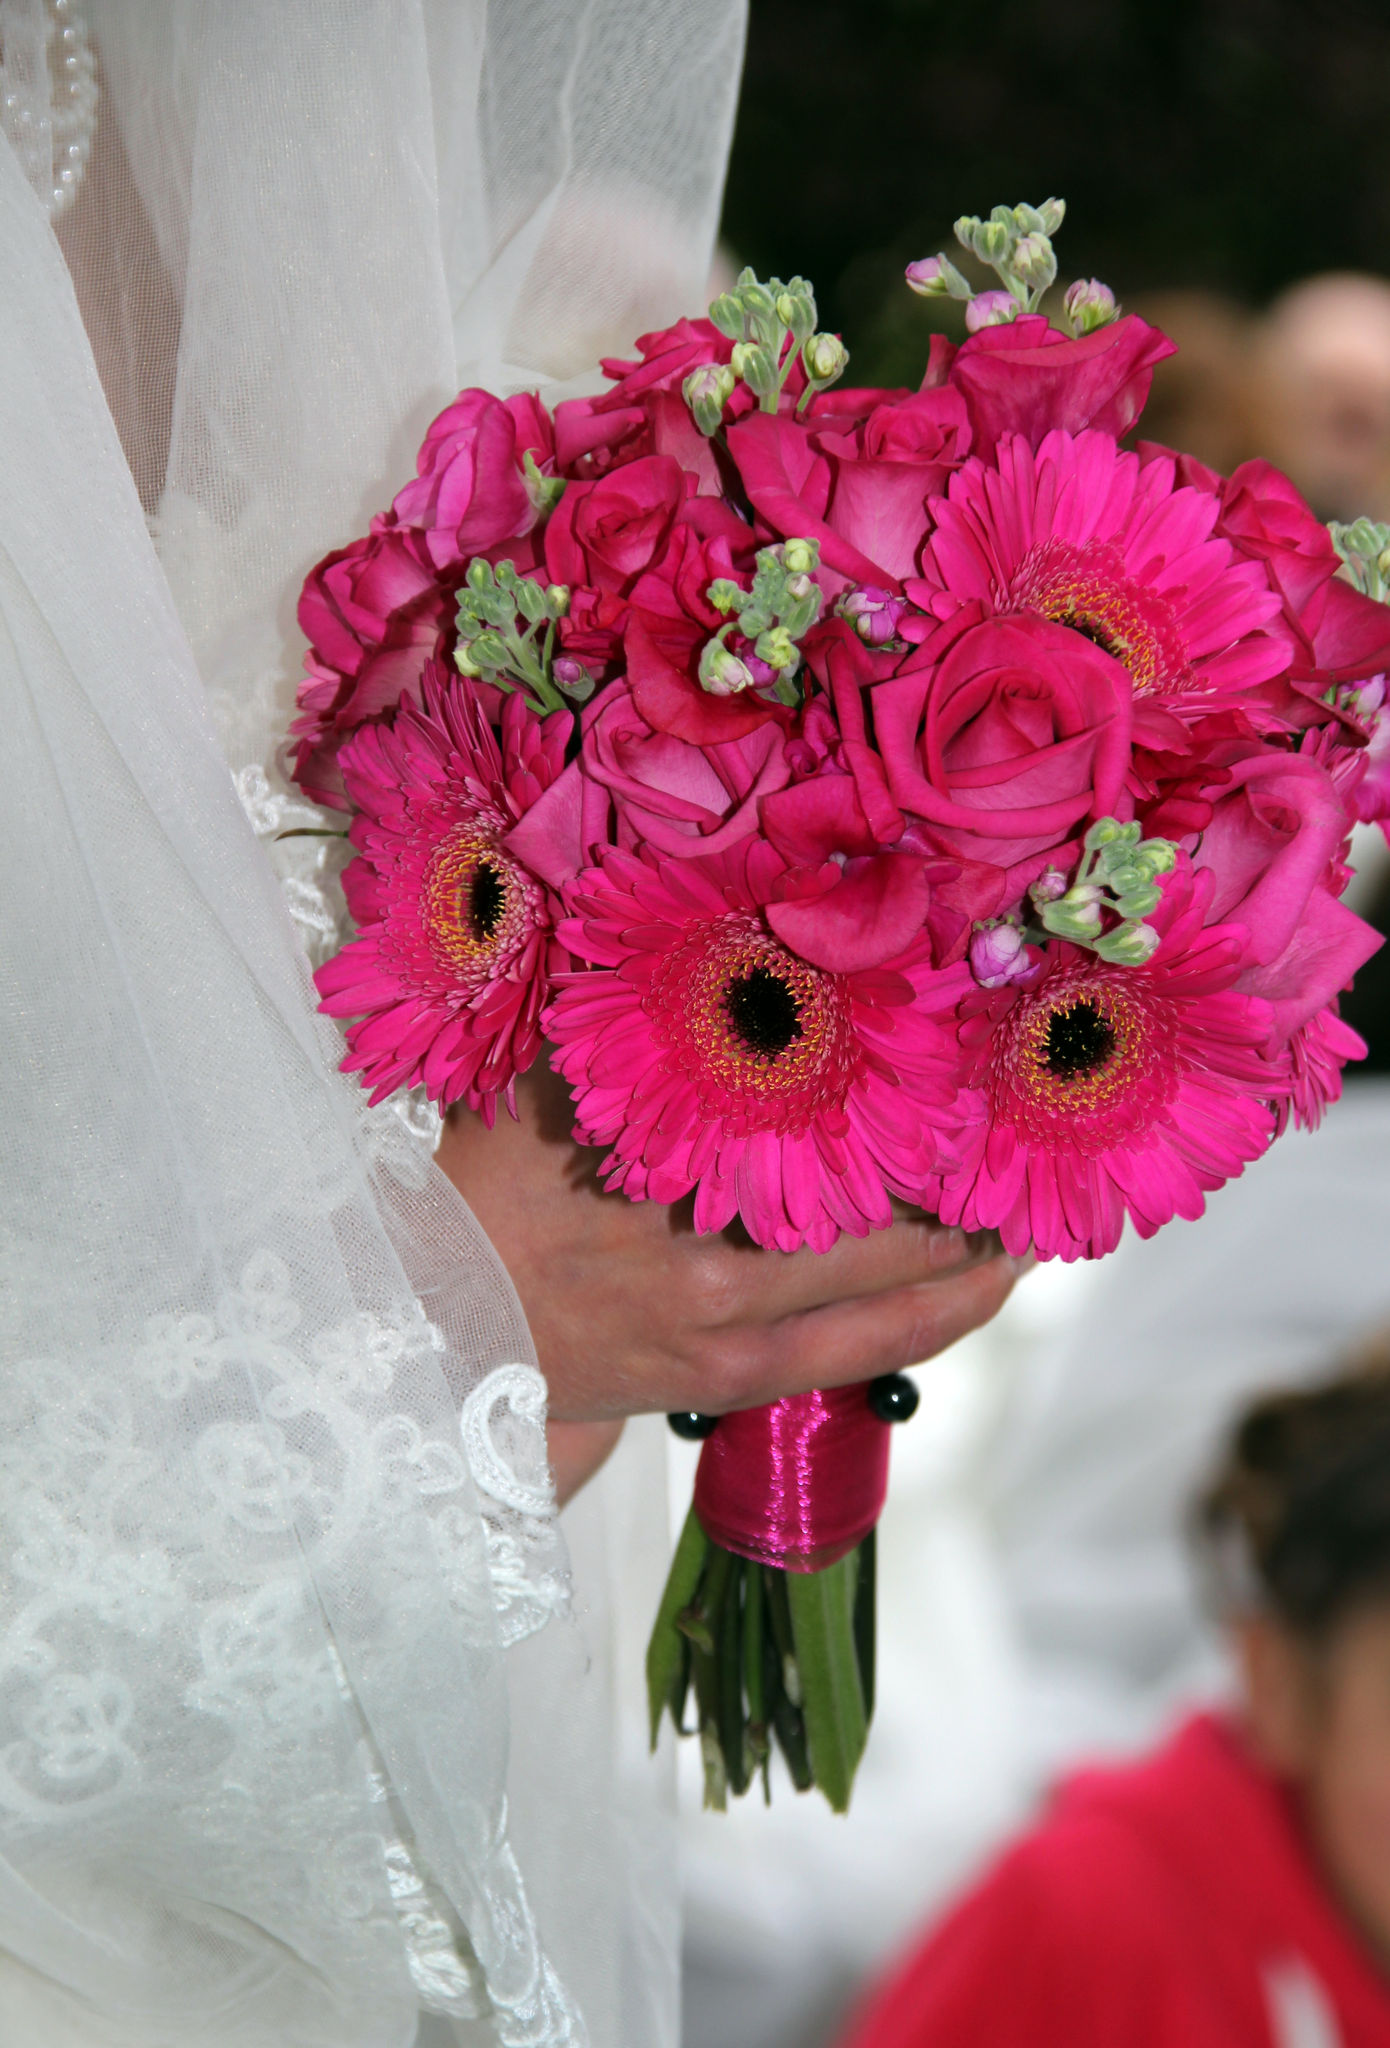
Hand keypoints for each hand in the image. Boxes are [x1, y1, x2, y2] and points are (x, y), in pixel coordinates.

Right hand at [437, 1061, 1020, 1495]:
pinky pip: (865, 1352)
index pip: (830, 1112)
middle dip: (966, 1168)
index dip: (915, 1082)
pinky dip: (939, 1316)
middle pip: (884, 1202)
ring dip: (974, 1246)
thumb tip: (706, 933)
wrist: (415, 1326)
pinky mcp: (729, 1385)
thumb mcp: (541, 1078)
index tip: (976, 1040)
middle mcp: (718, 1255)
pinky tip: (992, 1287)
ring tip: (1042, 1202)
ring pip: (894, 1285)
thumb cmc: (476, 1188)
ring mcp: (731, 1332)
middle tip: (1037, 1122)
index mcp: (675, 1163)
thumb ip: (631, 1020)